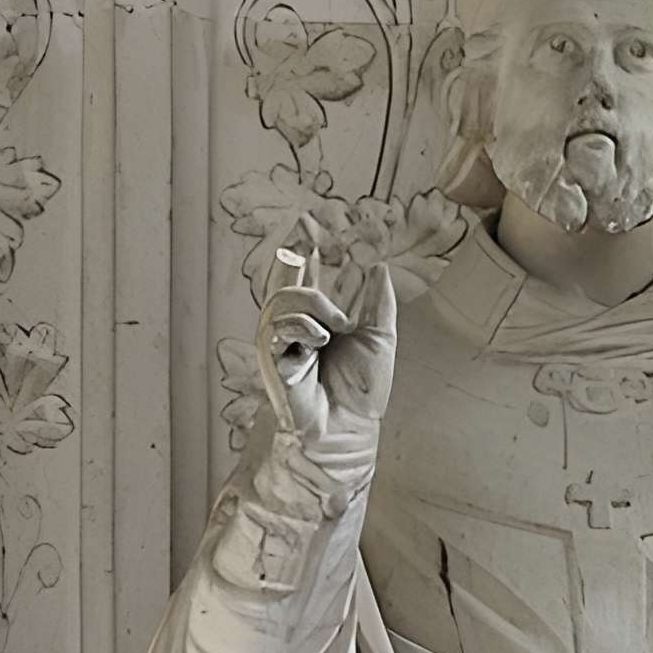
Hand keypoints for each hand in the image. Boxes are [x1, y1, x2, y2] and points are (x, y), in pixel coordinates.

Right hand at [248, 246, 397, 507]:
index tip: (309, 227)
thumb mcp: (379, 337)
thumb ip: (378, 302)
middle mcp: (294, 329)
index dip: (305, 252)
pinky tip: (319, 343)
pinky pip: (280, 324)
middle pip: (288, 283)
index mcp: (318, 321)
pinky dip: (305, 328)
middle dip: (307, 274)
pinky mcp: (272, 357)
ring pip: (285, 299)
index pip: (305, 278)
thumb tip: (380, 267)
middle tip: (335, 297)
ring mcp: (280, 342)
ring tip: (337, 329)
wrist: (351, 426)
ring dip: (315, 306)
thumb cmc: (362, 391)